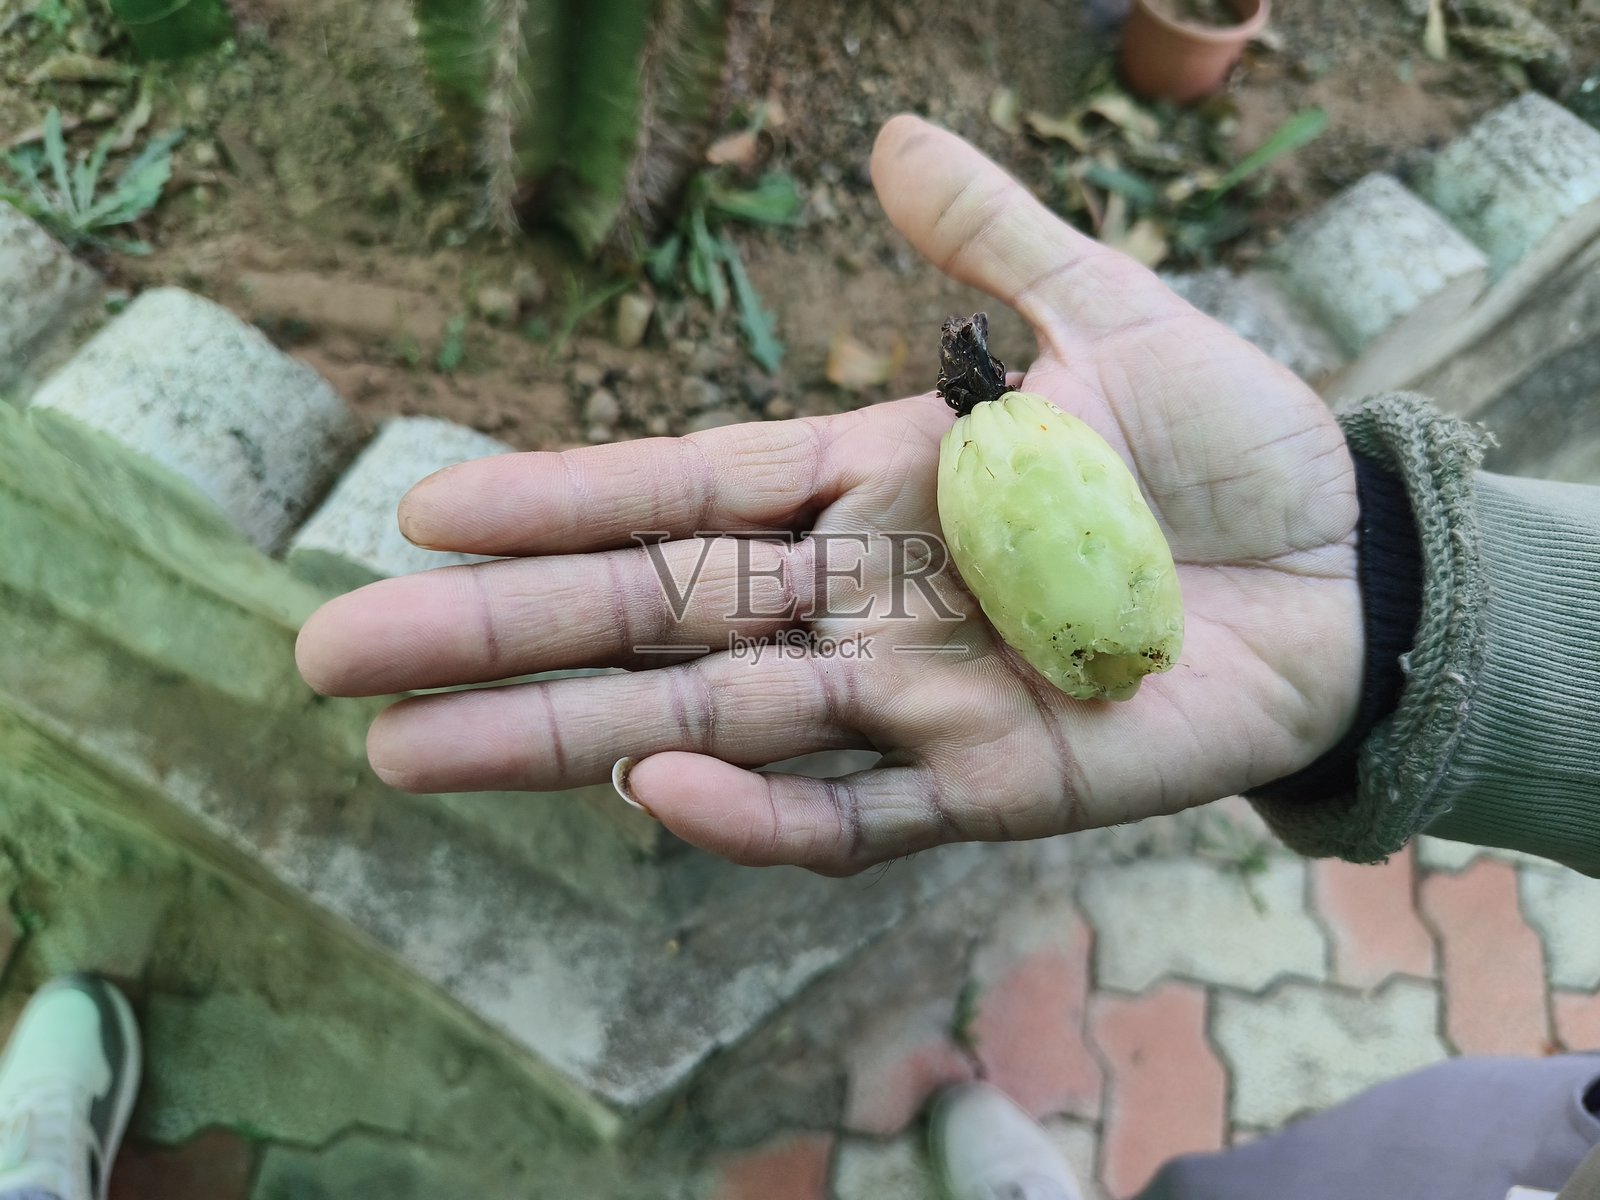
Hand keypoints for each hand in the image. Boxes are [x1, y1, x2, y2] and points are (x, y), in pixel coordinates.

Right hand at [295, 115, 1362, 875]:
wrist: (1351, 568)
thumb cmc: (1226, 445)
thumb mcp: (1103, 312)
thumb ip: (991, 238)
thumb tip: (892, 139)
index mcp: (871, 484)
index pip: (678, 497)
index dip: (554, 507)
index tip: (421, 515)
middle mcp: (861, 599)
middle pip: (649, 620)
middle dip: (497, 641)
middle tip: (339, 655)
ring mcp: (913, 701)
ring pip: (708, 724)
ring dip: (564, 739)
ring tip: (411, 749)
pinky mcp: (985, 788)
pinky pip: (847, 815)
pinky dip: (754, 811)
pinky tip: (649, 788)